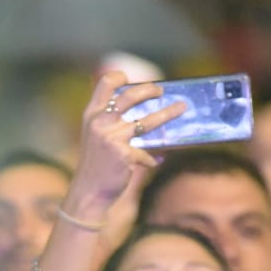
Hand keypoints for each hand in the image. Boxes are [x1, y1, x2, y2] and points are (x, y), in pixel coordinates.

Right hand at [64, 71, 188, 218]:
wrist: (88, 193)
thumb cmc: (96, 165)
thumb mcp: (96, 138)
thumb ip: (111, 123)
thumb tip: (144, 114)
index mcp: (91, 115)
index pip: (104, 84)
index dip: (118, 77)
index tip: (130, 79)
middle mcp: (99, 123)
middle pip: (130, 96)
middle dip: (150, 90)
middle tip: (161, 91)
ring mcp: (111, 138)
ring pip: (146, 121)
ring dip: (167, 114)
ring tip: (181, 108)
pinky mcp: (124, 154)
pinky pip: (147, 153)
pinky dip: (152, 158)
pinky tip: (156, 161)